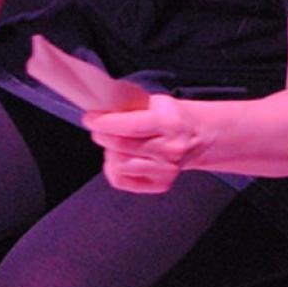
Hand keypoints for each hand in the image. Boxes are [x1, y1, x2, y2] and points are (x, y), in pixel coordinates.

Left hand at [85, 93, 204, 193]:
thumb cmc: (169, 116)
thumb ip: (130, 105)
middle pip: (122, 146)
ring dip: (109, 151)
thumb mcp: (155, 102)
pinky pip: (122, 180)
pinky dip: (112, 169)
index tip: (89, 118)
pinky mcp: (161, 184)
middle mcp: (171, 149)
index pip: (131, 126)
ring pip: (120, 165)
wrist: (198, 135)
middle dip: (102, 135)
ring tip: (113, 143)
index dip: (105, 123)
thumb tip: (98, 108)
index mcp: (170, 123)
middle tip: (98, 128)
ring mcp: (167, 169)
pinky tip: (117, 157)